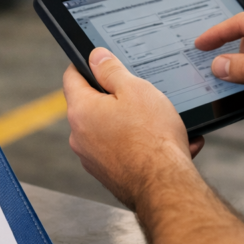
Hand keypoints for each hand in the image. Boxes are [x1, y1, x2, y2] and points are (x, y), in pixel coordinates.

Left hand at [63, 48, 203, 209]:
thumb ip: (111, 70)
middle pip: (93, 104)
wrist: (165, 186)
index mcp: (81, 110)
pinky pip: (124, 150)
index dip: (85, 64)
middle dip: (116, 97)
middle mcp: (80, 136)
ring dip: (134, 123)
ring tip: (164, 122)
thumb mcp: (135, 89)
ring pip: (111, 129)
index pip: (71, 77)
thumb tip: (96, 56)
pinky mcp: (109, 174)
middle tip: (141, 93)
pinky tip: (172, 142)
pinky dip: (143, 145)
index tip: (98, 60)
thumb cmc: (152, 138)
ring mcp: (93, 158)